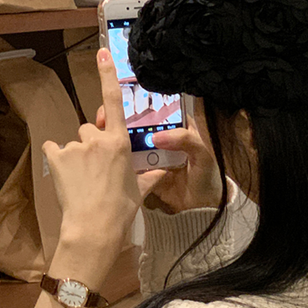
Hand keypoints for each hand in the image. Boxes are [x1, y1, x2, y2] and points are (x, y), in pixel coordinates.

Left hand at [43, 49, 166, 248]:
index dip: (107, 75)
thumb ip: (150, 177)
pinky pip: (55, 150)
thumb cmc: (120, 211)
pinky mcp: (57, 157)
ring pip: (74, 143)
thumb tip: (163, 172)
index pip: (114, 102)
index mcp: (119, 143)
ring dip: (76, 156)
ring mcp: (75, 147)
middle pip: (90, 130)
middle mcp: (96, 139)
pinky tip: (65, 177)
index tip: (101, 53)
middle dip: (91, 144)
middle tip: (96, 170)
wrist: (94, 227)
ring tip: (82, 181)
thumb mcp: (139, 192)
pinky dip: (58, 160)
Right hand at [94, 106, 222, 215]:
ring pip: (130, 140)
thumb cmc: (206, 177)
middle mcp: (161, 137)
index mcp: (177, 126)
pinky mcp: (143, 172)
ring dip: (116, 137)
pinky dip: (118, 159)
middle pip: (138, 121)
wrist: (201, 209)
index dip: (140, 100)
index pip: (157, 107)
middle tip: (104, 118)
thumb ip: (185, 140)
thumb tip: (156, 136)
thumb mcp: (202, 155)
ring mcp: (150, 154)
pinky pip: (129, 163)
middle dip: (121, 117)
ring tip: (100, 133)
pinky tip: (106, 155)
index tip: (122, 99)